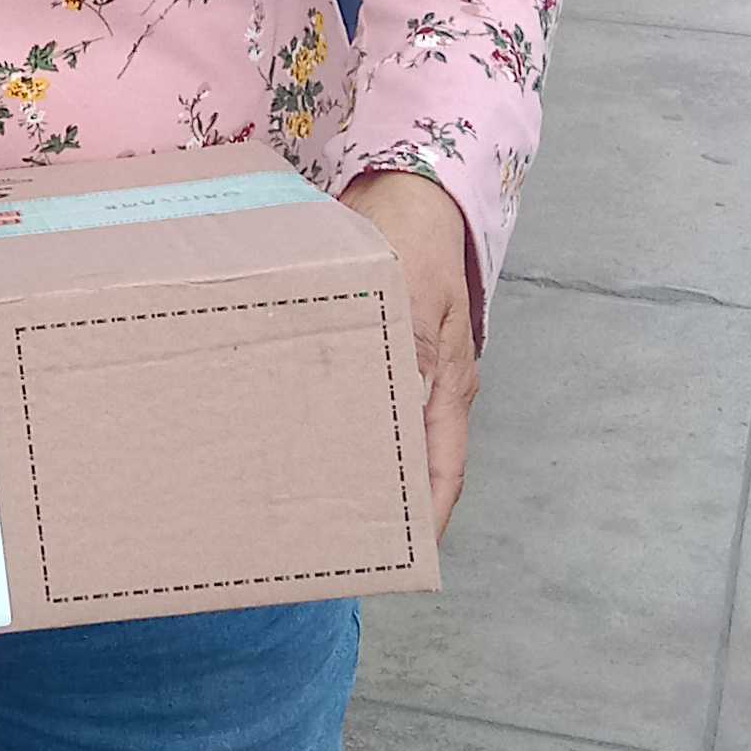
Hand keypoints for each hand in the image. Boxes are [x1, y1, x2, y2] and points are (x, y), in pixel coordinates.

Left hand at [340, 170, 479, 534]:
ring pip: (385, 435)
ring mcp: (409, 372)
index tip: (407, 556)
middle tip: (343, 539)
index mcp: (448, 384)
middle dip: (385, 502)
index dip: (430, 515)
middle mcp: (431, 388)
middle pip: (413, 460)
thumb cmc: (412, 241)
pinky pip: (364, 403)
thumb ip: (408, 348)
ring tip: (315, 499)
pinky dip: (342, 425)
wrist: (407, 194)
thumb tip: (401, 400)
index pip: (444, 468)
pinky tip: (303, 437)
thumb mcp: (413, 296)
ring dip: (359, 464)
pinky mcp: (383, 353)